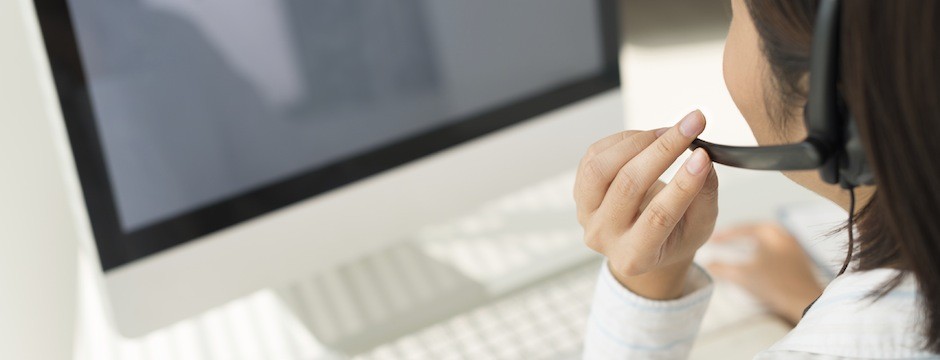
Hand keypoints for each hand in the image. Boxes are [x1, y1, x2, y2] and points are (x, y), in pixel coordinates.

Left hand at [574, 111, 718, 299]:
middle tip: (692, 125)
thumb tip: (703, 159)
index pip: (658, 217)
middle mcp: (604, 237)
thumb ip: (704, 196)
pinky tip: (648, 138)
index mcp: (635, 257)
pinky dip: (625, 139)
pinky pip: (595, 155)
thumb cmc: (674, 236)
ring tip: (668, 132)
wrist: (643, 242)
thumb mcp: (699, 226)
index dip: (682, 185)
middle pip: (627, 186)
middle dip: (663, 150)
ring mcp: (586, 213)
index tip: (702, 156)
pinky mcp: (580, 189)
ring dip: (638, 141)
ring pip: (602, 168)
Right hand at [706, 223, 824, 324]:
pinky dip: (760, 252)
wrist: (805, 301)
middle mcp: (782, 233)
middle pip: (753, 232)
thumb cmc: (775, 284)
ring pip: (764, 241)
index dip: (722, 235)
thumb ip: (721, 268)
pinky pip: (773, 249)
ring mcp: (793, 245)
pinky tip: (755, 261)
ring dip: (749, 245)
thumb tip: (707, 265)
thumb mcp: (743, 275)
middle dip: (736, 238)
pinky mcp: (798, 257)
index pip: (740, 229)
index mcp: (769, 231)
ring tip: (735, 251)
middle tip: (721, 243)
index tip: (709, 240)